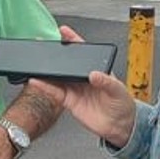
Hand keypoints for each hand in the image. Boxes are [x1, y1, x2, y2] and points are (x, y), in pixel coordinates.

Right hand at [27, 25, 136, 148]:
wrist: (120, 127)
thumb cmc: (123, 105)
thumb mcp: (118, 90)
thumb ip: (106, 82)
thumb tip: (95, 74)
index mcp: (96, 69)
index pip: (83, 52)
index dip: (73, 41)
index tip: (63, 32)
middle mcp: (83, 78)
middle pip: (66, 63)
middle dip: (55, 55)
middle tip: (44, 46)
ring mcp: (75, 89)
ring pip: (57, 77)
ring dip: (47, 72)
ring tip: (36, 64)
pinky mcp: (69, 101)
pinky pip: (54, 92)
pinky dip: (45, 87)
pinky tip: (37, 82)